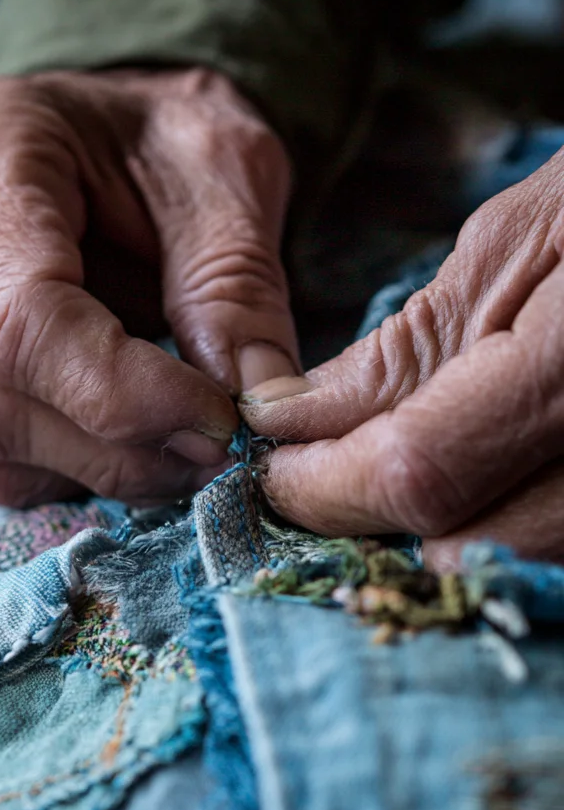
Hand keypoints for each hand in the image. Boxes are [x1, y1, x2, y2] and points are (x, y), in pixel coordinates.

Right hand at [0, 68, 296, 505]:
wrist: (118, 131)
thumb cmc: (171, 137)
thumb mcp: (229, 174)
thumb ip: (238, 287)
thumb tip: (258, 405)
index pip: (17, 318)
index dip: (119, 394)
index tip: (218, 418)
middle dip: (118, 444)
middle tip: (217, 443)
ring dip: (102, 464)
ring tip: (184, 434)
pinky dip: (75, 466)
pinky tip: (132, 430)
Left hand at [239, 146, 563, 567]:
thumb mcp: (515, 243)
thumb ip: (402, 351)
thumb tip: (292, 423)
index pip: (420, 472)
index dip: (324, 484)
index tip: (274, 466)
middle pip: (466, 547)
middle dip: (370, 520)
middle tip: (328, 473)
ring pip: (513, 566)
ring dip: (432, 535)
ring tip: (393, 471)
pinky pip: (552, 554)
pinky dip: (494, 532)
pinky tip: (469, 486)